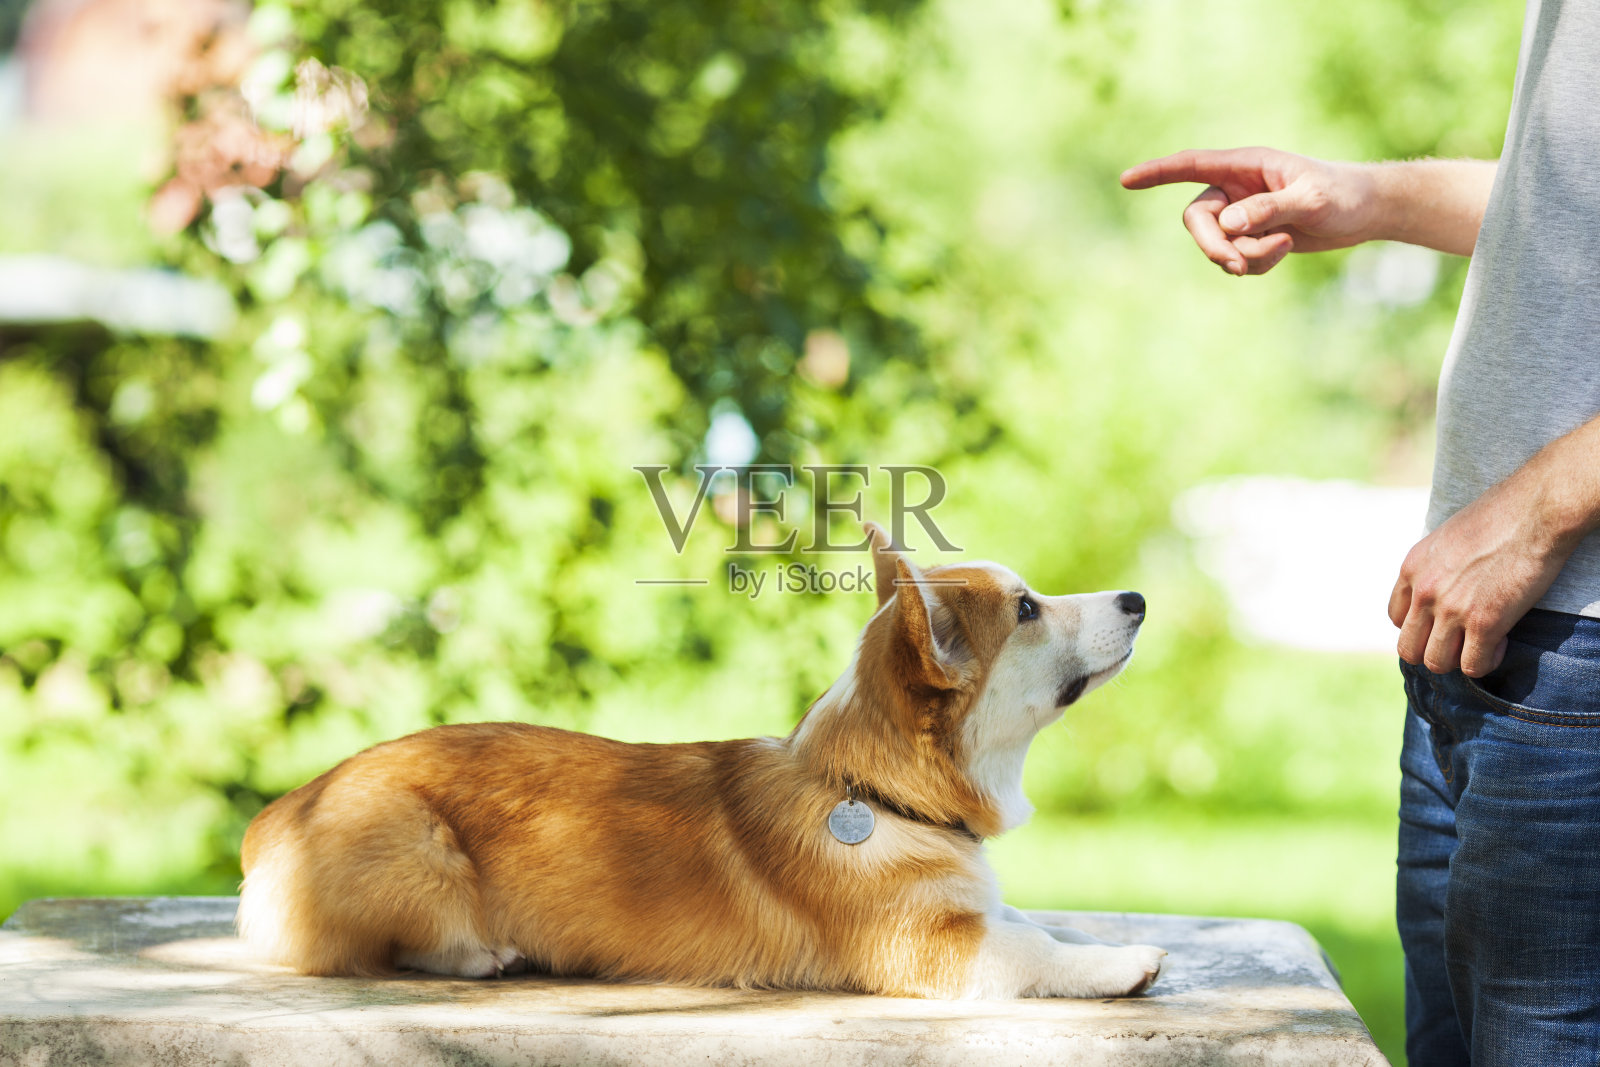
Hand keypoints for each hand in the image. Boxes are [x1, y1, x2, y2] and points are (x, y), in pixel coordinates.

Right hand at [1120, 147, 1380, 275]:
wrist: (1365, 211)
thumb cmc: (1342, 194)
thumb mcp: (1310, 200)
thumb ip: (1268, 209)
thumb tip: (1228, 224)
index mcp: (1245, 165)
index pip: (1191, 166)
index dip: (1157, 173)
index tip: (1127, 180)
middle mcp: (1237, 188)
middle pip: (1198, 220)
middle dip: (1213, 245)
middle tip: (1235, 265)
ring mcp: (1242, 215)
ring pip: (1218, 245)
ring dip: (1245, 255)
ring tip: (1283, 247)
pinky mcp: (1252, 238)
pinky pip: (1236, 259)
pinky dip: (1256, 263)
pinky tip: (1284, 250)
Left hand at [1388, 470, 1577, 677]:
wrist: (1535, 510)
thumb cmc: (1501, 515)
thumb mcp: (1448, 537)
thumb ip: (1437, 565)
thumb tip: (1445, 586)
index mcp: (1412, 568)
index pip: (1395, 617)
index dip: (1419, 626)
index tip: (1443, 622)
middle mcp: (1424, 591)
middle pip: (1408, 648)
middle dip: (1433, 650)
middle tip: (1460, 641)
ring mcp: (1451, 609)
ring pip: (1435, 662)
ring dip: (1458, 660)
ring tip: (1482, 643)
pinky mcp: (1484, 622)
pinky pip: (1472, 665)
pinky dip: (1486, 662)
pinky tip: (1501, 643)